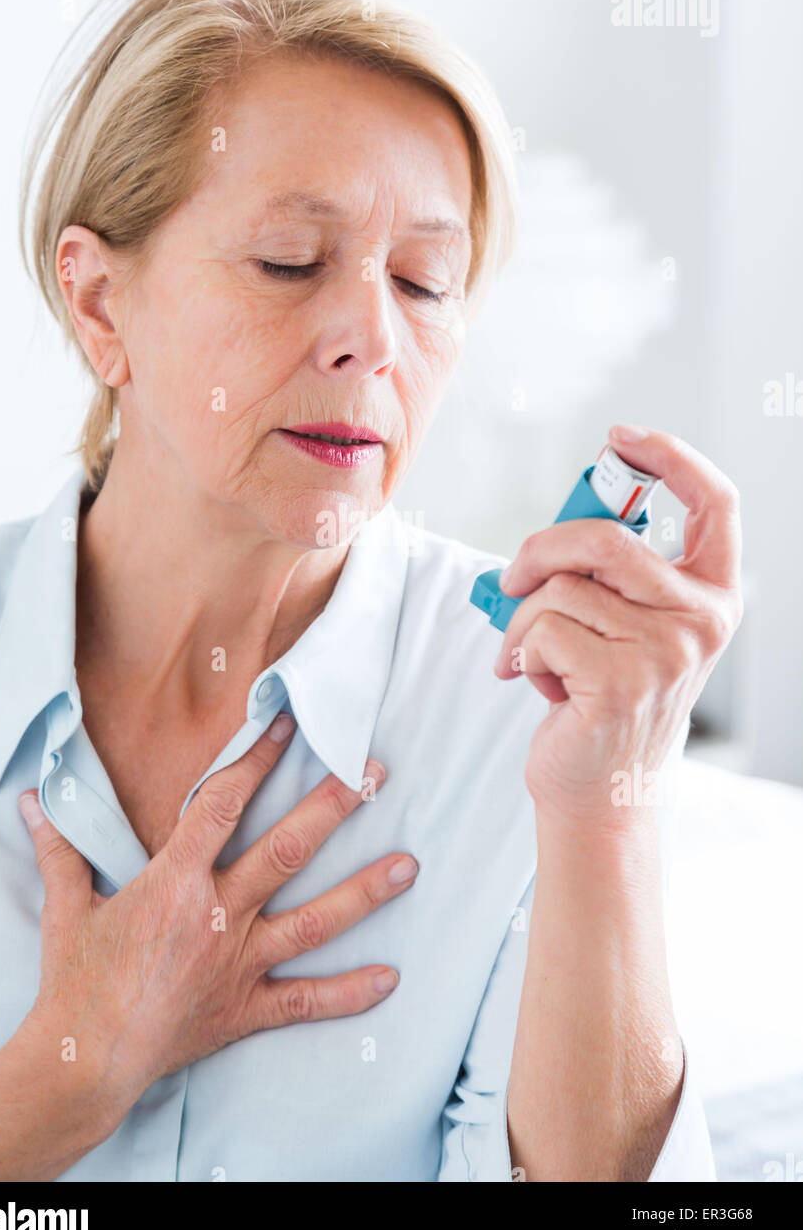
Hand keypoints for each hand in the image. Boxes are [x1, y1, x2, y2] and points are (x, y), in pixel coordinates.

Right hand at [17, 714, 415, 1110]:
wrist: (83, 1062)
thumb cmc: (75, 981)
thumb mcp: (67, 907)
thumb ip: (60, 849)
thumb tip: (33, 802)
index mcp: (175, 884)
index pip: (221, 805)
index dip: (255, 758)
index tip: (287, 724)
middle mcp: (218, 918)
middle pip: (285, 853)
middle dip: (332, 808)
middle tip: (373, 774)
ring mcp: (239, 965)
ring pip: (313, 923)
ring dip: (363, 893)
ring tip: (409, 865)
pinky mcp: (246, 1009)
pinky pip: (305, 1001)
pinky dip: (348, 993)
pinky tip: (390, 978)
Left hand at [494, 425, 742, 821]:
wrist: (597, 790)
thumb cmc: (600, 699)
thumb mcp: (625, 626)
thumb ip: (612, 574)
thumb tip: (555, 533)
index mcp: (713, 596)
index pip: (715, 502)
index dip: (671, 456)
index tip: (622, 439)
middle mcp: (702, 621)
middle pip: (606, 536)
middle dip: (539, 550)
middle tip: (513, 578)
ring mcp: (666, 654)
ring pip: (561, 587)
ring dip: (522, 619)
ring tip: (527, 654)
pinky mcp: (621, 683)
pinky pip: (542, 630)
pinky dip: (517, 651)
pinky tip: (533, 682)